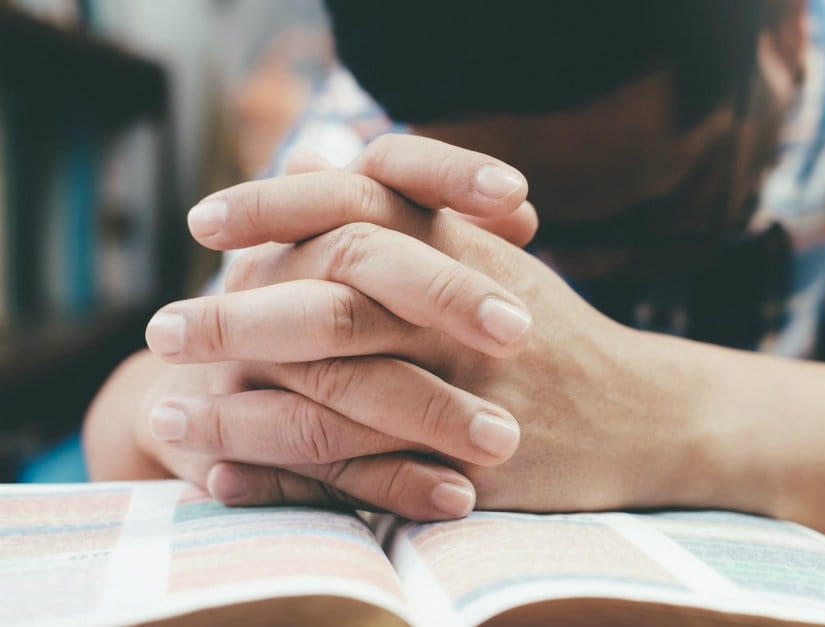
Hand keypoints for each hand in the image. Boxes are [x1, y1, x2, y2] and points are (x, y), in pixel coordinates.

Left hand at [142, 135, 689, 517]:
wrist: (646, 413)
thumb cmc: (557, 336)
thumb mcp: (492, 258)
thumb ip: (413, 214)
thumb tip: (323, 156)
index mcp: (466, 250)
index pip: (359, 206)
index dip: (275, 206)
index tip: (206, 223)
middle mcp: (466, 312)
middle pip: (335, 301)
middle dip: (238, 318)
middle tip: (164, 330)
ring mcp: (473, 390)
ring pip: (339, 394)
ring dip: (244, 412)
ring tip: (172, 422)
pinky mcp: (476, 461)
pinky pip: (366, 474)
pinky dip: (289, 480)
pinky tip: (228, 481)